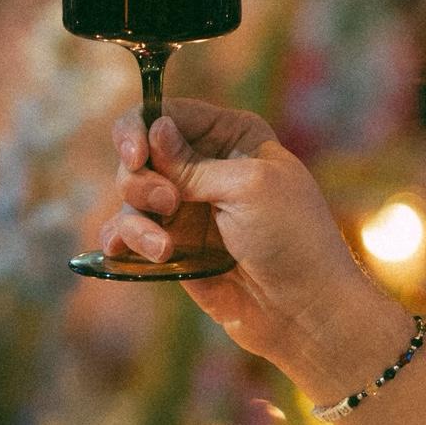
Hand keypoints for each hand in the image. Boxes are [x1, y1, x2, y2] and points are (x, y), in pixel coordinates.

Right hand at [101, 99, 390, 372]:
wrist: (304, 310)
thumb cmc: (292, 240)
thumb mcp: (248, 186)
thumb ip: (193, 163)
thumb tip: (152, 129)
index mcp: (231, 138)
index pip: (167, 114)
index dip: (140, 128)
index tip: (136, 156)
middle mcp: (205, 169)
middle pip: (140, 156)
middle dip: (141, 180)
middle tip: (169, 206)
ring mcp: (187, 212)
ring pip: (130, 200)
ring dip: (136, 222)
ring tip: (164, 250)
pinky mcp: (175, 251)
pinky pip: (130, 237)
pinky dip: (121, 242)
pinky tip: (121, 252)